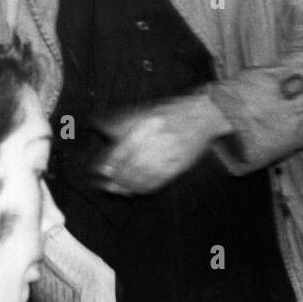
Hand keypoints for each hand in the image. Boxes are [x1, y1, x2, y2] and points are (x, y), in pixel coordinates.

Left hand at [90, 95, 231, 194]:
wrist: (203, 116)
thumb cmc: (173, 112)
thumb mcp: (145, 110)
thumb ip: (122, 121)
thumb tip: (99, 127)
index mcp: (147, 125)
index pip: (124, 148)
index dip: (111, 163)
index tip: (100, 171)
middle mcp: (157, 141)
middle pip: (131, 165)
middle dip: (117, 178)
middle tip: (105, 184)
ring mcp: (168, 155)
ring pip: (143, 176)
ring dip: (128, 186)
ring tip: (117, 190)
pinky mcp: (178, 166)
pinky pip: (158, 181)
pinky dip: (144, 188)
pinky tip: (136, 190)